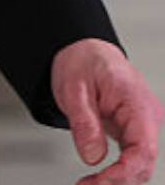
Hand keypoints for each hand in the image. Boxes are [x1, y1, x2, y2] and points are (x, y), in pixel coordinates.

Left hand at [52, 38, 163, 182]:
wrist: (84, 50)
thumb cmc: (83, 61)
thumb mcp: (73, 86)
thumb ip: (83, 121)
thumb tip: (93, 156)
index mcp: (136, 101)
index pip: (143, 149)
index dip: (124, 172)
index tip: (102, 182)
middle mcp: (147, 115)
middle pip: (144, 162)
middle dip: (118, 181)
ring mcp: (143, 124)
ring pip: (139, 164)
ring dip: (117, 180)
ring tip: (89, 184)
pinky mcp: (135, 130)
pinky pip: (132, 157)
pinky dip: (117, 171)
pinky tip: (99, 179)